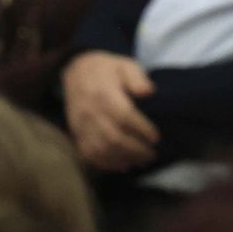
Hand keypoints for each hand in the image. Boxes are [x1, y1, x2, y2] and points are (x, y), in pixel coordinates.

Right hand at [63, 51, 159, 171]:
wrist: (76, 71)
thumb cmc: (107, 69)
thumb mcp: (125, 65)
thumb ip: (137, 77)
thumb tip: (149, 92)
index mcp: (105, 95)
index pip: (124, 116)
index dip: (141, 129)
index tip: (156, 138)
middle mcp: (91, 113)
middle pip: (113, 138)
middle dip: (136, 150)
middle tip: (152, 154)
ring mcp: (82, 125)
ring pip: (101, 149)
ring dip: (123, 159)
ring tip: (142, 161)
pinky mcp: (77, 133)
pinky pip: (89, 153)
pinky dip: (106, 163)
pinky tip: (123, 166)